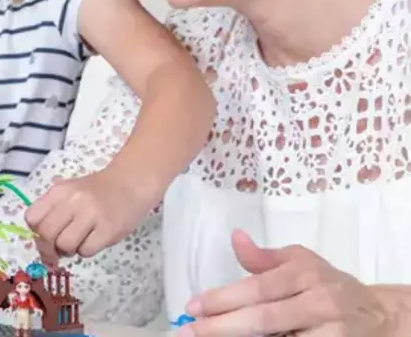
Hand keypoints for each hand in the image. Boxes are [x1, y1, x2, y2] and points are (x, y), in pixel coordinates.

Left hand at [25, 167, 156, 264]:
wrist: (130, 184)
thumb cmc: (96, 190)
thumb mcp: (69, 190)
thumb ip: (52, 209)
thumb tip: (38, 239)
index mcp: (59, 192)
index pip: (32, 217)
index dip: (34, 232)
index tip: (42, 238)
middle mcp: (73, 201)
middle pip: (46, 233)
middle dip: (47, 249)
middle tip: (54, 253)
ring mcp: (92, 215)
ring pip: (65, 245)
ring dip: (68, 251)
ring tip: (78, 243)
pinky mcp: (109, 230)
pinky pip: (86, 251)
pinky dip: (86, 251)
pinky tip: (93, 241)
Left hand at [178, 230, 398, 335]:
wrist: (376, 314)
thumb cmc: (327, 284)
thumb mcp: (299, 261)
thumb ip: (263, 258)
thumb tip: (235, 237)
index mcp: (306, 274)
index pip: (258, 288)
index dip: (222, 299)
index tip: (191, 307)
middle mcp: (319, 302)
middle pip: (264, 319)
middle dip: (221, 327)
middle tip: (188, 332)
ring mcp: (329, 332)